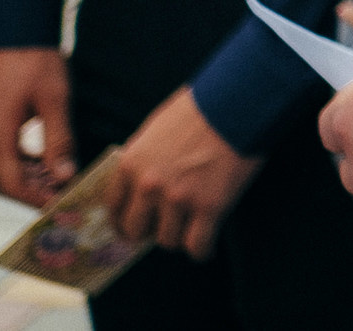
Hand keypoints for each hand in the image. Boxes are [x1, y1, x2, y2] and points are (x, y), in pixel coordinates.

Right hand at [0, 47, 78, 207]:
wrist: (15, 26)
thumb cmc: (35, 60)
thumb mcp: (54, 100)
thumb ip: (59, 140)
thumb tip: (65, 176)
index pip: (11, 184)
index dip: (37, 199)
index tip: (63, 208)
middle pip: (6, 180)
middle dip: (35, 192)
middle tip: (67, 199)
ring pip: (5, 167)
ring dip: (32, 177)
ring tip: (64, 181)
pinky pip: (5, 151)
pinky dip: (26, 161)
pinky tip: (50, 160)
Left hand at [106, 87, 263, 259]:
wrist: (239, 101)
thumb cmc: (201, 107)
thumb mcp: (157, 127)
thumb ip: (144, 158)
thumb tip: (139, 184)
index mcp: (131, 163)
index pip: (113, 207)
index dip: (122, 221)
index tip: (130, 228)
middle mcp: (149, 186)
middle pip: (137, 230)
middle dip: (150, 231)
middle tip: (164, 228)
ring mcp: (179, 198)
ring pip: (168, 241)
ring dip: (179, 237)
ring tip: (192, 230)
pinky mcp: (210, 207)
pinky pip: (198, 245)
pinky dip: (202, 250)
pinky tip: (206, 247)